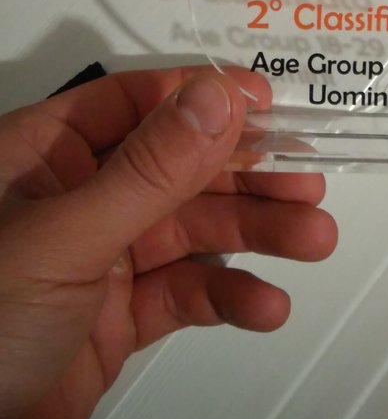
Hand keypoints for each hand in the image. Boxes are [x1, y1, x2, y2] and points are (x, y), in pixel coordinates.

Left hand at [0, 66, 336, 418]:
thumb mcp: (66, 236)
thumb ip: (150, 169)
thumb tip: (216, 98)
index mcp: (42, 155)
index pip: (136, 102)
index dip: (205, 99)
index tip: (269, 104)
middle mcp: (72, 199)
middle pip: (178, 166)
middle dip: (247, 174)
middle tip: (308, 183)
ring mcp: (95, 260)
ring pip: (191, 230)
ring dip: (254, 233)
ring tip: (313, 238)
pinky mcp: (114, 320)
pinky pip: (184, 293)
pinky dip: (228, 298)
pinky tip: (266, 304)